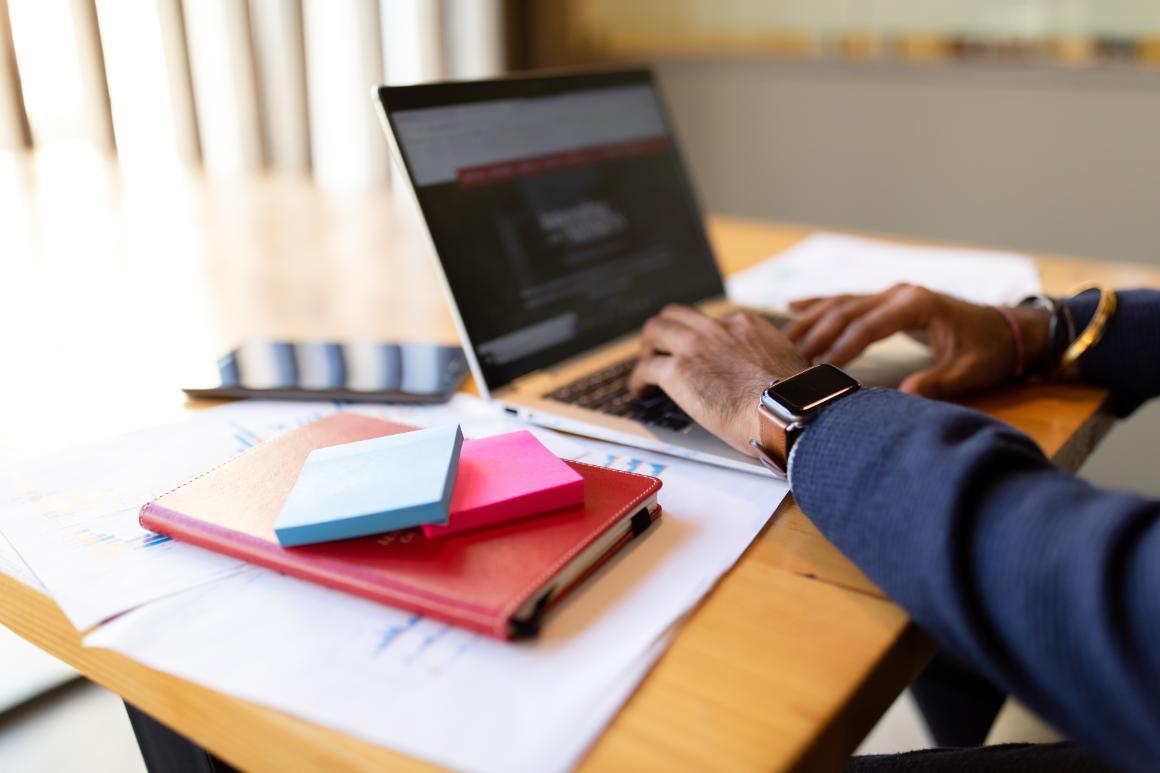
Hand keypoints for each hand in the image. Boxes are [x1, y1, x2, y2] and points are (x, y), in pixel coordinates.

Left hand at [628, 305, 810, 454]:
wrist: (786, 409)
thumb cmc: (794, 398)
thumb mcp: (789, 364)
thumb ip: (776, 362)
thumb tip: (783, 375)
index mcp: (745, 325)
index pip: (712, 322)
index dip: (700, 338)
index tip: (697, 354)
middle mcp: (717, 328)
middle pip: (677, 315)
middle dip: (665, 332)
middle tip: (661, 352)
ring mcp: (694, 346)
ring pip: (655, 329)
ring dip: (648, 348)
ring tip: (648, 367)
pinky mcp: (677, 371)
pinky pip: (645, 368)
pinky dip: (639, 380)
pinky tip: (642, 392)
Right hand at [784, 284, 1049, 398]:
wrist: (1008, 330)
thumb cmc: (989, 351)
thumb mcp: (968, 370)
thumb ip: (937, 381)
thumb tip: (905, 395)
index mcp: (918, 305)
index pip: (870, 324)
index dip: (843, 346)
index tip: (821, 367)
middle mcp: (901, 292)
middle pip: (848, 309)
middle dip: (817, 333)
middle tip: (790, 356)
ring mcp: (893, 292)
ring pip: (842, 302)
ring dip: (811, 319)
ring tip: (782, 339)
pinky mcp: (889, 298)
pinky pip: (848, 299)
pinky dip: (819, 303)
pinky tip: (793, 306)